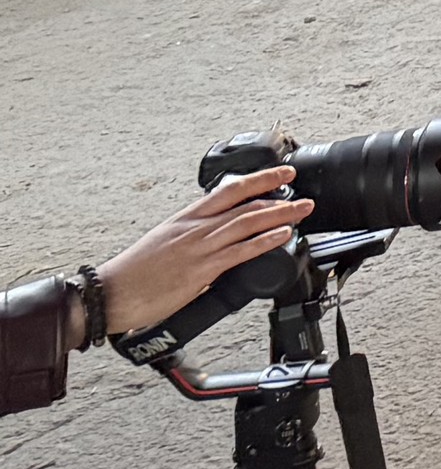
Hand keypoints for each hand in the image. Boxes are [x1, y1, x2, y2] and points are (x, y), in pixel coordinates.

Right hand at [90, 168, 310, 341]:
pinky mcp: (199, 271)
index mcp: (186, 218)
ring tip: (302, 210)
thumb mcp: (164, 241)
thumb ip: (193, 235)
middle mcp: (194, 228)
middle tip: (302, 190)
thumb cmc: (133, 273)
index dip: (259, 179)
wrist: (108, 294)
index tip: (282, 174)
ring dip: (280, 215)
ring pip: (246, 223)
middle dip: (277, 195)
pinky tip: (281, 236)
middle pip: (244, 203)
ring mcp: (198, 248)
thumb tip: (219, 236)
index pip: (229, 190)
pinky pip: (239, 252)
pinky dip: (263, 241)